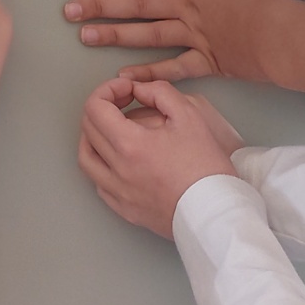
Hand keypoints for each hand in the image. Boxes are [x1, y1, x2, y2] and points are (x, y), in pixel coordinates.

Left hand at [63, 0, 290, 84]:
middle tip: (70, 11)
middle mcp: (184, 6)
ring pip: (146, 35)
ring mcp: (191, 35)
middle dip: (101, 6)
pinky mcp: (204, 61)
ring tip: (86, 38)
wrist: (280, 35)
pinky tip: (126, 77)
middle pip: (136, 4)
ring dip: (115, 35)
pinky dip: (149, 73)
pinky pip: (172, 69)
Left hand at [78, 78, 237, 237]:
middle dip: (102, 106)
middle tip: (125, 102)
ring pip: (87, 159)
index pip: (95, 107)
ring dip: (94, 136)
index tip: (128, 90)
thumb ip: (160, 92)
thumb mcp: (189, 116)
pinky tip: (119, 159)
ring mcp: (119, 193)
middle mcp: (117, 170)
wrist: (217, 214)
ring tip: (113, 127)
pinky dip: (102, 166)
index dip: (108, 89)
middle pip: (87, 129)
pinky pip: (99, 185)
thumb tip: (139, 89)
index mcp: (129, 145)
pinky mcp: (126, 210)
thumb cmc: (206, 167)